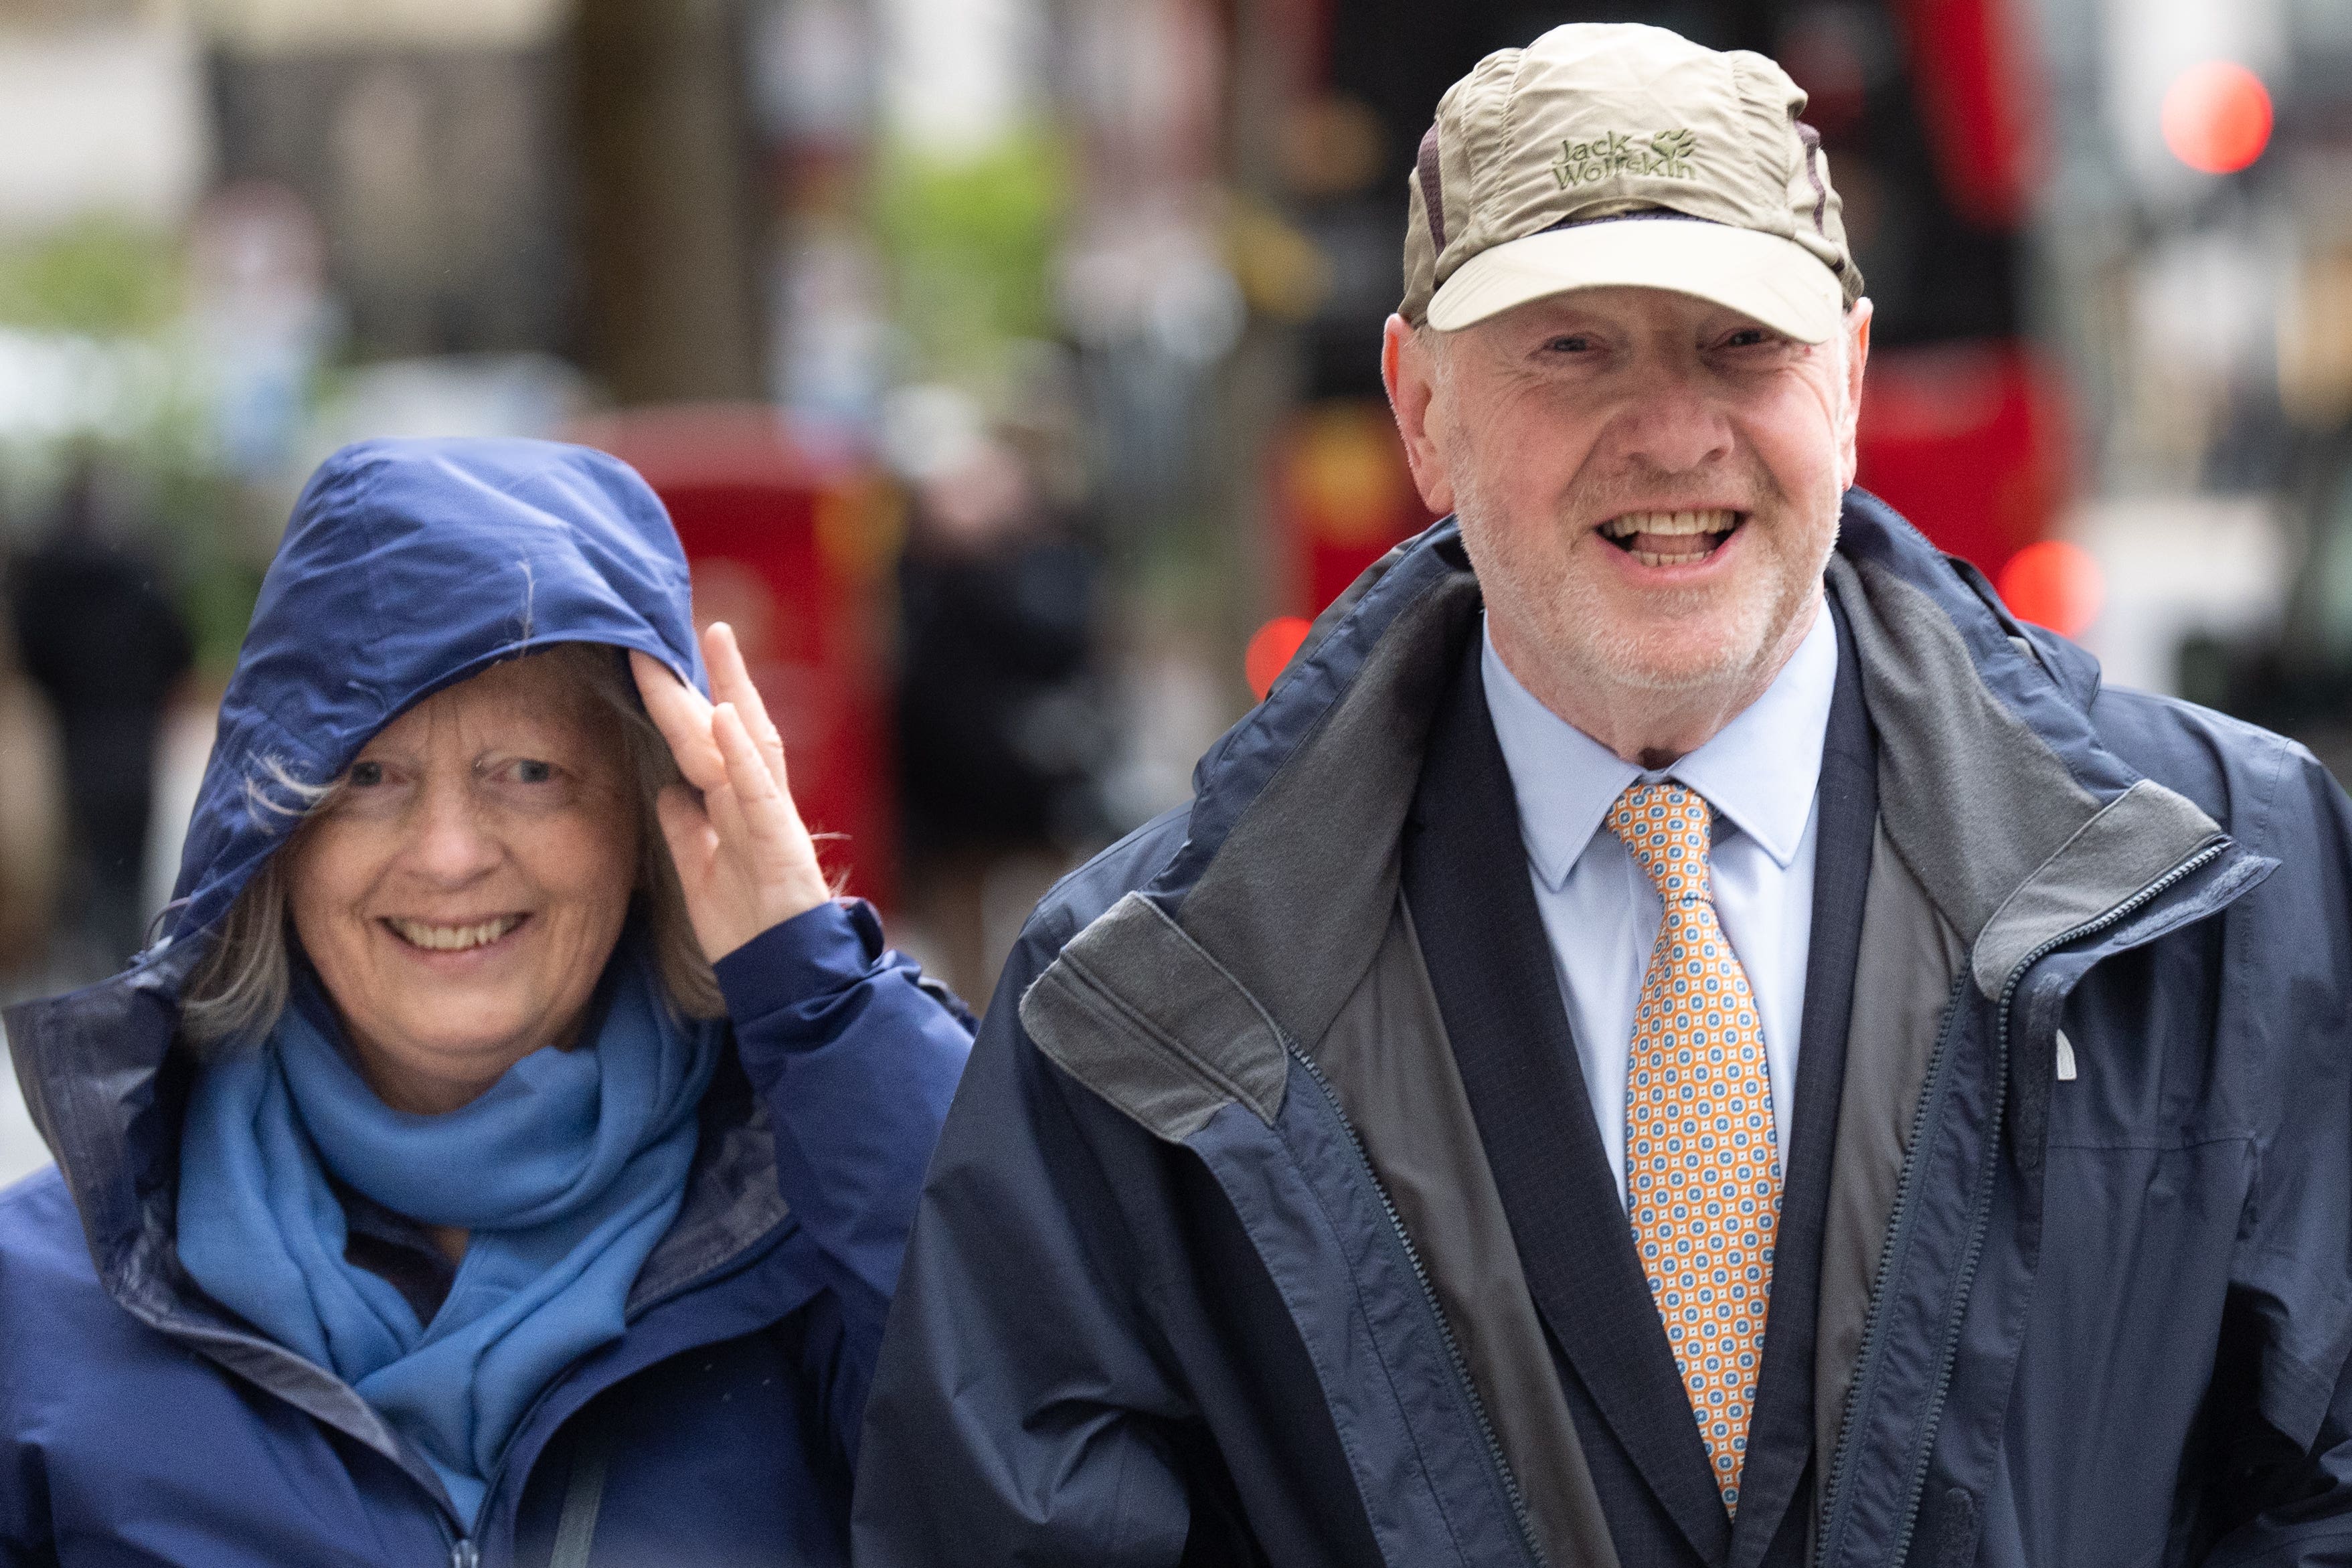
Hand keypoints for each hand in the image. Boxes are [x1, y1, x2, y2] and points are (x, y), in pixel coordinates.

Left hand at [632, 624, 832, 961]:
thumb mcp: (702, 875)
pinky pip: (760, 789)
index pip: (708, 742)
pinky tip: (723, 715)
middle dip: (703, 675)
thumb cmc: (748, 931)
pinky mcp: (781, 841)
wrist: (783, 978)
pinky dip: (742, 752)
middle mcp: (757, 802)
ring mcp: (772, 817)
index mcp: (737, 808)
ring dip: (732, 689)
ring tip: (714, 641)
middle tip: (678, 626)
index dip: (682, 700)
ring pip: (749, 742)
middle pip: (728, 726)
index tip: (652, 659)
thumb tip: (667, 793)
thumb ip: (687, 832)